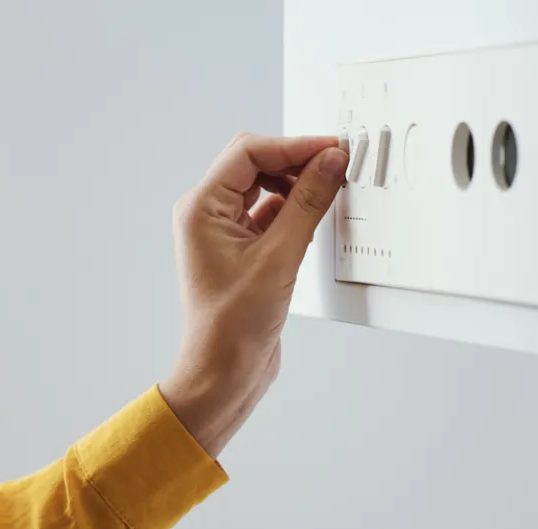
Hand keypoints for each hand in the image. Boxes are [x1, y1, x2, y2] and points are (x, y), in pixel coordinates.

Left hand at [160, 133, 347, 457]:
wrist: (223, 374)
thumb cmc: (233, 327)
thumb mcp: (279, 258)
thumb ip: (308, 203)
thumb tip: (330, 162)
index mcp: (200, 209)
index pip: (248, 153)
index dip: (293, 146)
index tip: (331, 149)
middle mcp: (206, 215)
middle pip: (255, 164)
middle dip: (295, 161)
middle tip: (336, 166)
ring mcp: (223, 232)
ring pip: (264, 189)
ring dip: (296, 186)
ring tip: (331, 191)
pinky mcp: (242, 250)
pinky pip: (270, 214)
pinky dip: (294, 211)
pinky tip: (317, 216)